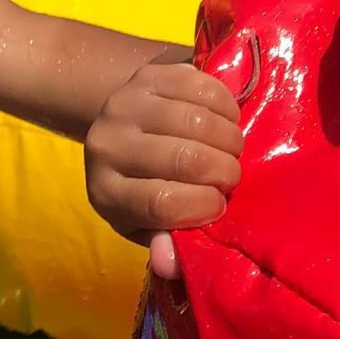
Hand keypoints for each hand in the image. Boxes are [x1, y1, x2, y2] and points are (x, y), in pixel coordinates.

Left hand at [85, 52, 242, 282]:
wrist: (125, 124)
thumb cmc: (144, 185)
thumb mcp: (147, 221)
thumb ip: (164, 241)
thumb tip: (172, 264)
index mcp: (106, 192)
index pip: (161, 203)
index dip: (202, 206)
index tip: (219, 205)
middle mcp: (106, 145)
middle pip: (183, 158)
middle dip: (223, 171)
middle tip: (231, 176)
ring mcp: (125, 104)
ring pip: (196, 120)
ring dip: (230, 138)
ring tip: (232, 149)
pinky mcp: (146, 74)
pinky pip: (200, 86)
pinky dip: (226, 106)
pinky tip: (227, 120)